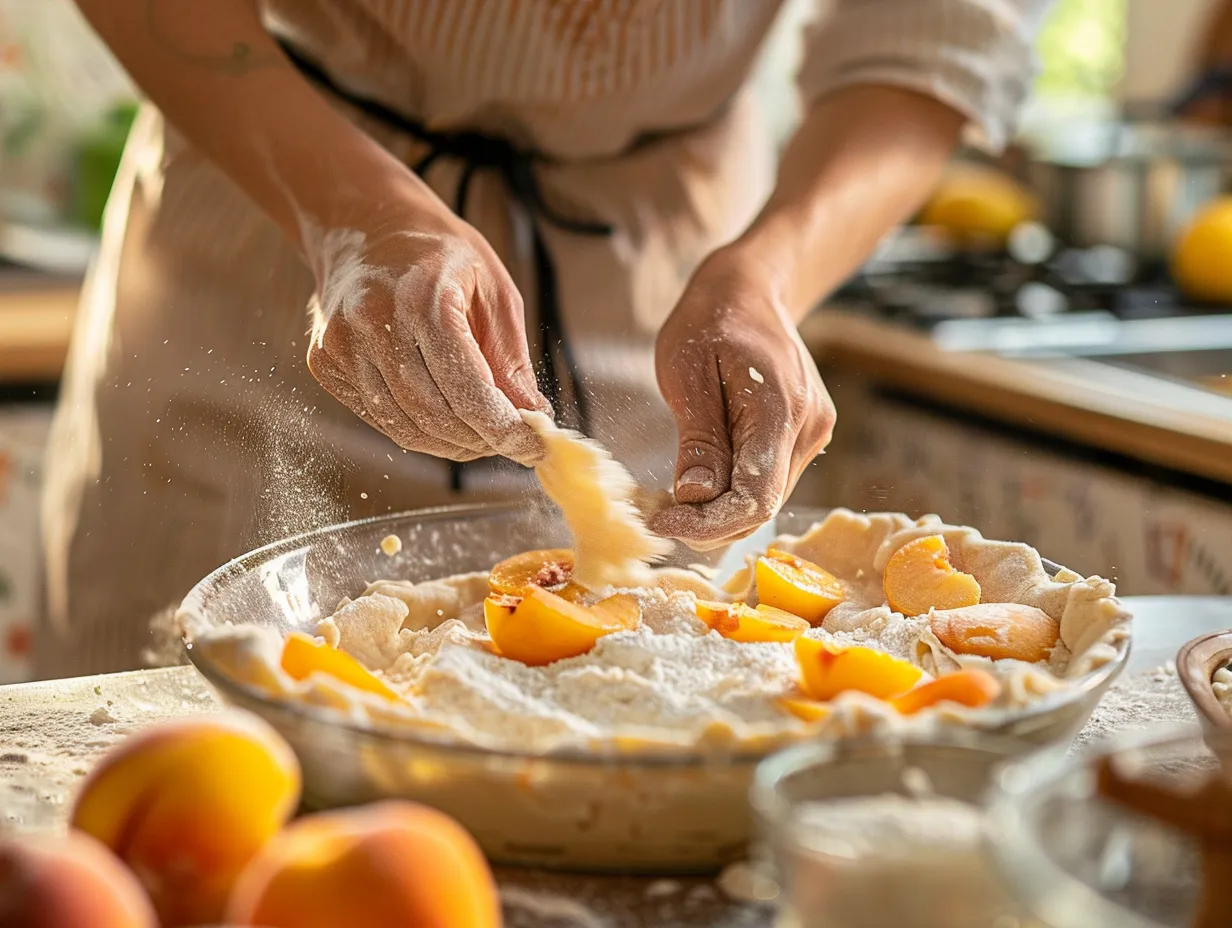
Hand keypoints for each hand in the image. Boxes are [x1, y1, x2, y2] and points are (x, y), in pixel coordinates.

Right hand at [305, 196, 550, 463]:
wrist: (365, 225)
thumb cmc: (441, 255)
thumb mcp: (494, 289)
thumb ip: (511, 358)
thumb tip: (531, 416)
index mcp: (423, 299)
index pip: (467, 389)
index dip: (503, 428)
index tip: (532, 447)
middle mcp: (374, 324)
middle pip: (434, 415)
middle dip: (480, 440)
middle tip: (509, 441)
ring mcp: (342, 346)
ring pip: (404, 426)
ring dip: (451, 443)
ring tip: (480, 434)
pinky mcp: (325, 363)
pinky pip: (379, 418)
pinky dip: (418, 429)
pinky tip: (443, 417)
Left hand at [650, 251, 834, 547]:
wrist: (750, 291)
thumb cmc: (711, 323)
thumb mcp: (686, 374)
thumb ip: (698, 439)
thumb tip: (694, 497)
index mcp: (781, 411)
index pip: (754, 498)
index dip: (708, 524)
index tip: (662, 524)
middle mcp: (808, 429)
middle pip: (762, 507)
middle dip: (709, 523)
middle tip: (660, 516)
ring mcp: (812, 434)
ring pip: (765, 499)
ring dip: (720, 510)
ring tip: (674, 499)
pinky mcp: (804, 436)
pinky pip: (768, 481)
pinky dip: (734, 492)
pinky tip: (703, 479)